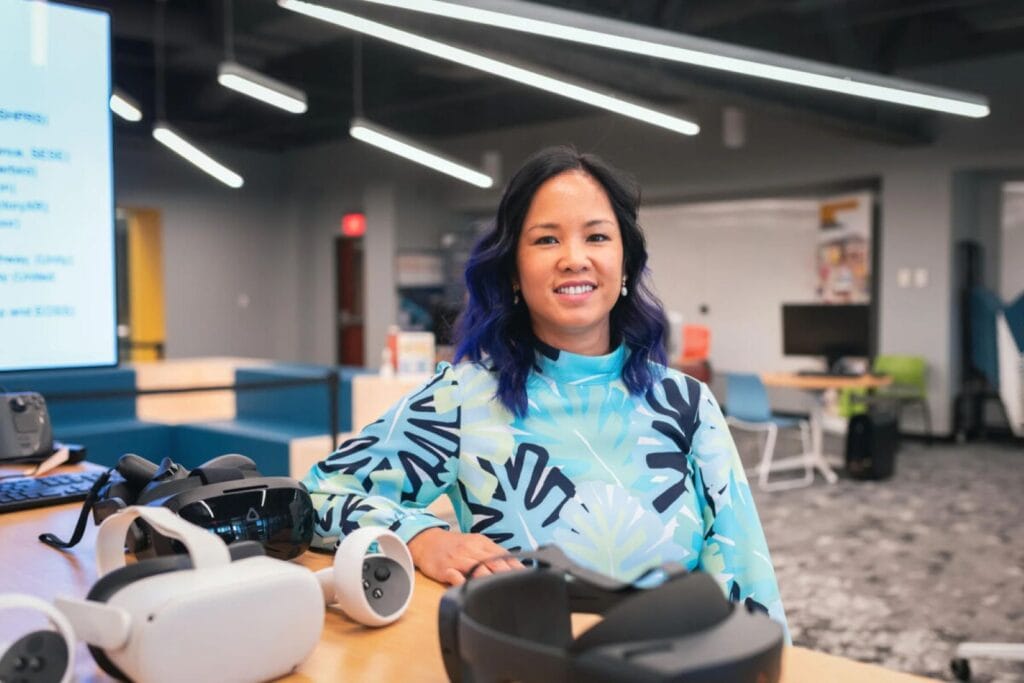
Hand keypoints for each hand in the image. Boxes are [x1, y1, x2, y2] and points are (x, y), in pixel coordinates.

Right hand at [407, 527, 522, 585]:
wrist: (427, 541)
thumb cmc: (455, 546)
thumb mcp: (475, 544)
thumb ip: (493, 553)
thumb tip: (515, 566)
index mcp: (482, 543)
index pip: (503, 555)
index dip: (516, 567)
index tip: (528, 578)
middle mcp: (472, 549)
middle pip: (493, 562)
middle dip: (507, 575)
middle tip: (520, 588)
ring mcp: (458, 559)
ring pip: (478, 568)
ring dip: (491, 580)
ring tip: (503, 592)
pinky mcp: (445, 569)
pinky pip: (456, 577)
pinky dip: (466, 584)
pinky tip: (474, 592)